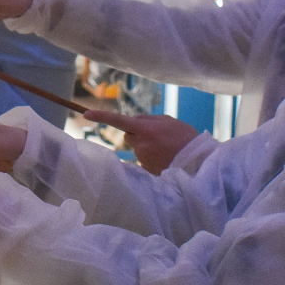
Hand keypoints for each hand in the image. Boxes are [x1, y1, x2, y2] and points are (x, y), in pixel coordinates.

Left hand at [83, 110, 198, 175]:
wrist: (198, 162)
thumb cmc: (185, 138)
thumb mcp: (168, 121)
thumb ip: (148, 119)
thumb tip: (133, 122)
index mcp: (146, 129)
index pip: (118, 120)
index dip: (101, 116)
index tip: (85, 114)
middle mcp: (140, 145)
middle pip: (128, 135)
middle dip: (136, 133)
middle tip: (156, 135)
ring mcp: (142, 159)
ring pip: (137, 147)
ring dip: (146, 145)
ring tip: (165, 147)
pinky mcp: (146, 170)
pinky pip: (144, 159)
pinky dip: (151, 157)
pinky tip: (165, 157)